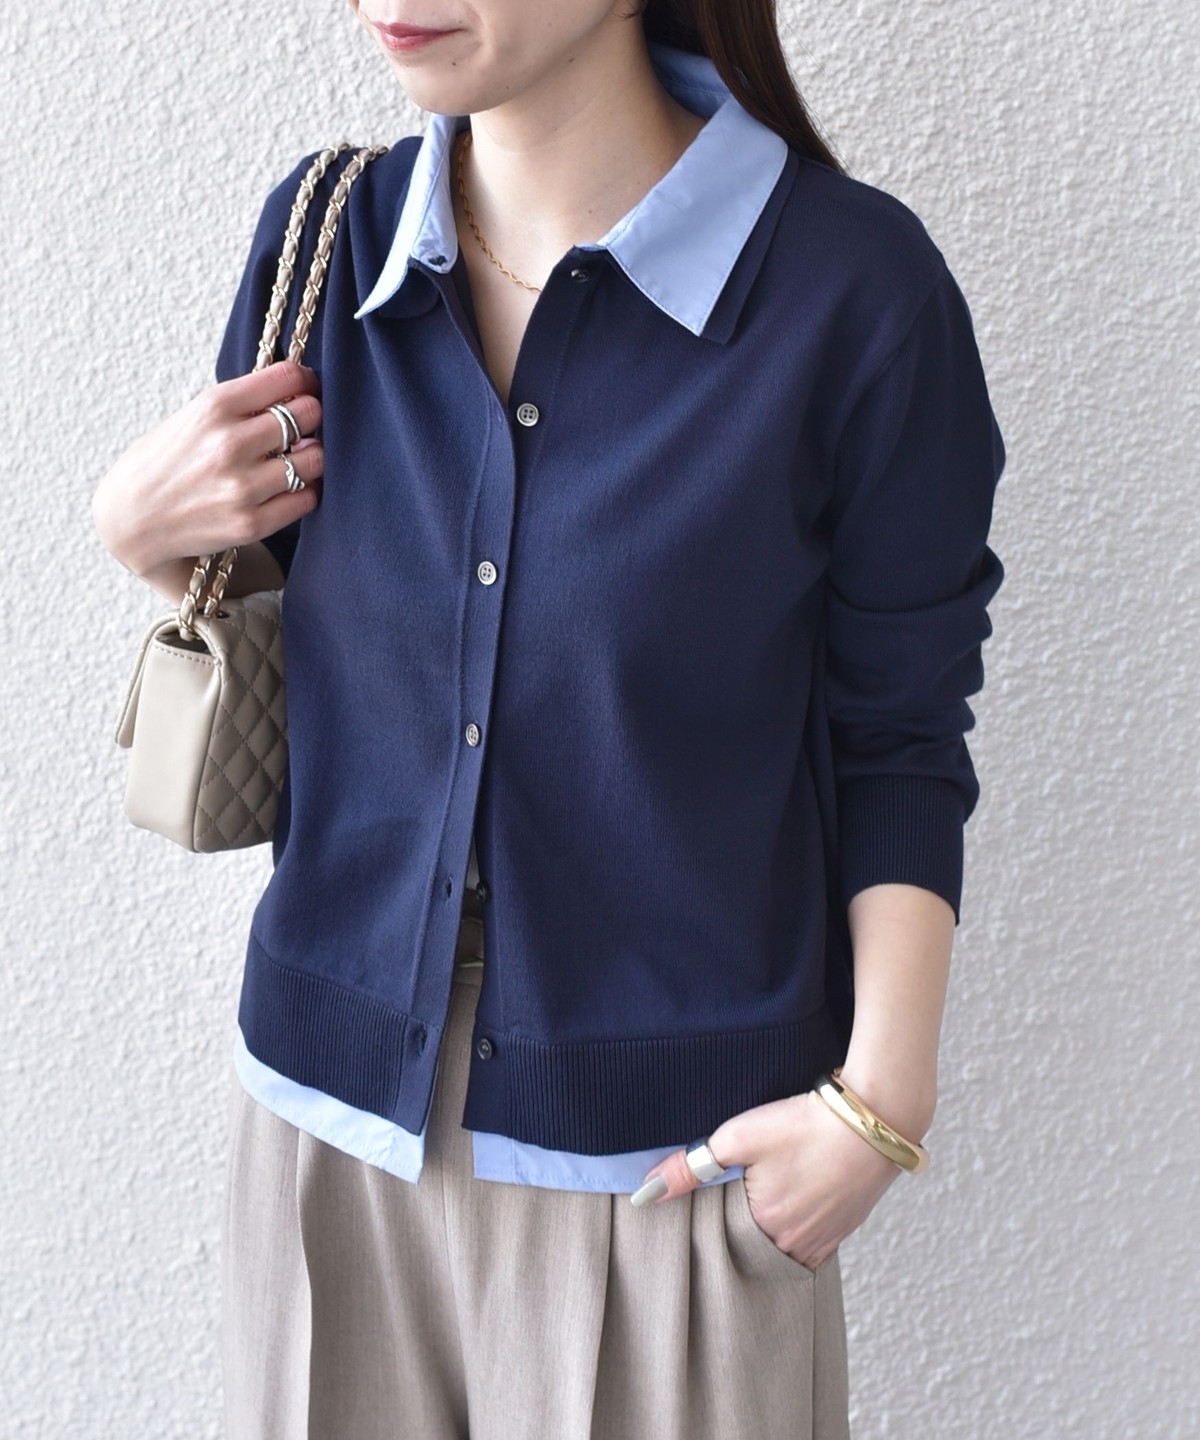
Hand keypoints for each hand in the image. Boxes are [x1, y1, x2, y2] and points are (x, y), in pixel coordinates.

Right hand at [91, 361, 323, 577]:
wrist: (133, 519)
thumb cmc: (167, 461)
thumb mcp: (195, 416)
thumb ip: (244, 404)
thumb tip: (301, 393)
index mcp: (214, 406)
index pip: (287, 377)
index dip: (305, 381)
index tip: (305, 389)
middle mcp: (230, 443)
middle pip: (309, 414)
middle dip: (312, 417)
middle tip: (302, 427)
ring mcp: (242, 486)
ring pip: (316, 458)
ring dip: (311, 457)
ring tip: (295, 459)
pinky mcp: (251, 523)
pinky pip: (307, 498)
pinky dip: (305, 491)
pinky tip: (288, 488)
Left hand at [631, 1088, 904, 1269]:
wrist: (871, 1120)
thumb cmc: (803, 1126)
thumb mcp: (738, 1138)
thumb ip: (690, 1167)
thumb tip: (647, 1193)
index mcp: (764, 1229)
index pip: (721, 1247)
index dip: (709, 1230)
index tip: (700, 1214)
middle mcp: (795, 1245)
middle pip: (754, 1252)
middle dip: (737, 1238)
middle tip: (728, 1209)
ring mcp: (825, 1240)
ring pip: (784, 1250)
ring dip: (768, 1236)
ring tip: (757, 1206)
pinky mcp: (845, 1228)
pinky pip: (812, 1244)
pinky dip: (797, 1232)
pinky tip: (791, 1207)